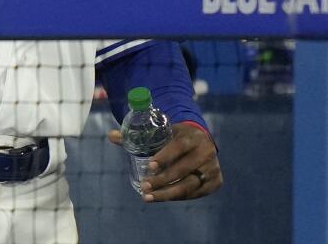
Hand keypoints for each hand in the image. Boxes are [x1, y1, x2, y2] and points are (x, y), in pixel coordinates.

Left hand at [107, 123, 221, 201]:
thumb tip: (111, 135)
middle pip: (183, 170)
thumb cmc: (175, 135)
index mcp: (192, 136)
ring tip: (148, 197)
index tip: (149, 166)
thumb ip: (137, 134)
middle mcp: (206, 151)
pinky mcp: (216, 181)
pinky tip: (163, 197)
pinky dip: (179, 196)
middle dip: (162, 180)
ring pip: (190, 185)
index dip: (164, 157)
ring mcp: (213, 167)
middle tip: (144, 186)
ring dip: (168, 193)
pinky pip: (196, 193)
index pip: (179, 147)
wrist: (201, 140)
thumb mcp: (161, 130)